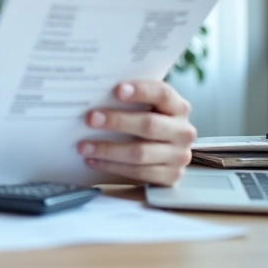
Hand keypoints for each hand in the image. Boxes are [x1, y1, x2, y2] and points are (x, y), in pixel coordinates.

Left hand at [79, 80, 195, 185]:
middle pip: (149, 125)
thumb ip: (129, 100)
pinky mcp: (171, 176)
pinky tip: (94, 161)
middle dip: (117, 121)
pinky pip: (138, 172)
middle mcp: (183, 131)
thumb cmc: (146, 122)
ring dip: (108, 150)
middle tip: (90, 119)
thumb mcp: (145, 107)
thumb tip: (95, 94)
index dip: (141, 91)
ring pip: (141, 153)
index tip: (117, 90)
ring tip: (85, 146)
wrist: (162, 153)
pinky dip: (113, 167)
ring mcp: (179, 156)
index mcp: (178, 107)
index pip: (162, 94)